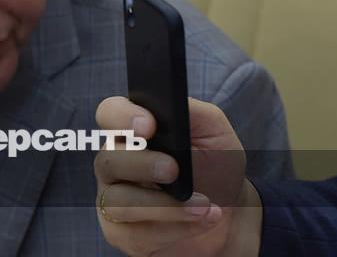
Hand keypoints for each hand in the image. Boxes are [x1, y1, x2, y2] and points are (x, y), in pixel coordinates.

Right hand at [94, 97, 262, 255]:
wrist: (228, 213)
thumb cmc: (216, 166)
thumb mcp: (214, 132)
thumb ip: (194, 112)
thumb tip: (175, 103)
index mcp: (132, 130)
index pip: (109, 113)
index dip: (122, 117)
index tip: (150, 126)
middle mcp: (115, 161)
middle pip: (107, 159)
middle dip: (142, 164)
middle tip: (174, 170)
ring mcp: (113, 198)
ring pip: (119, 202)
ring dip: (165, 206)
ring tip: (204, 204)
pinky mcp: (121, 233)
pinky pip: (136, 234)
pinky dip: (174, 229)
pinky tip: (202, 219)